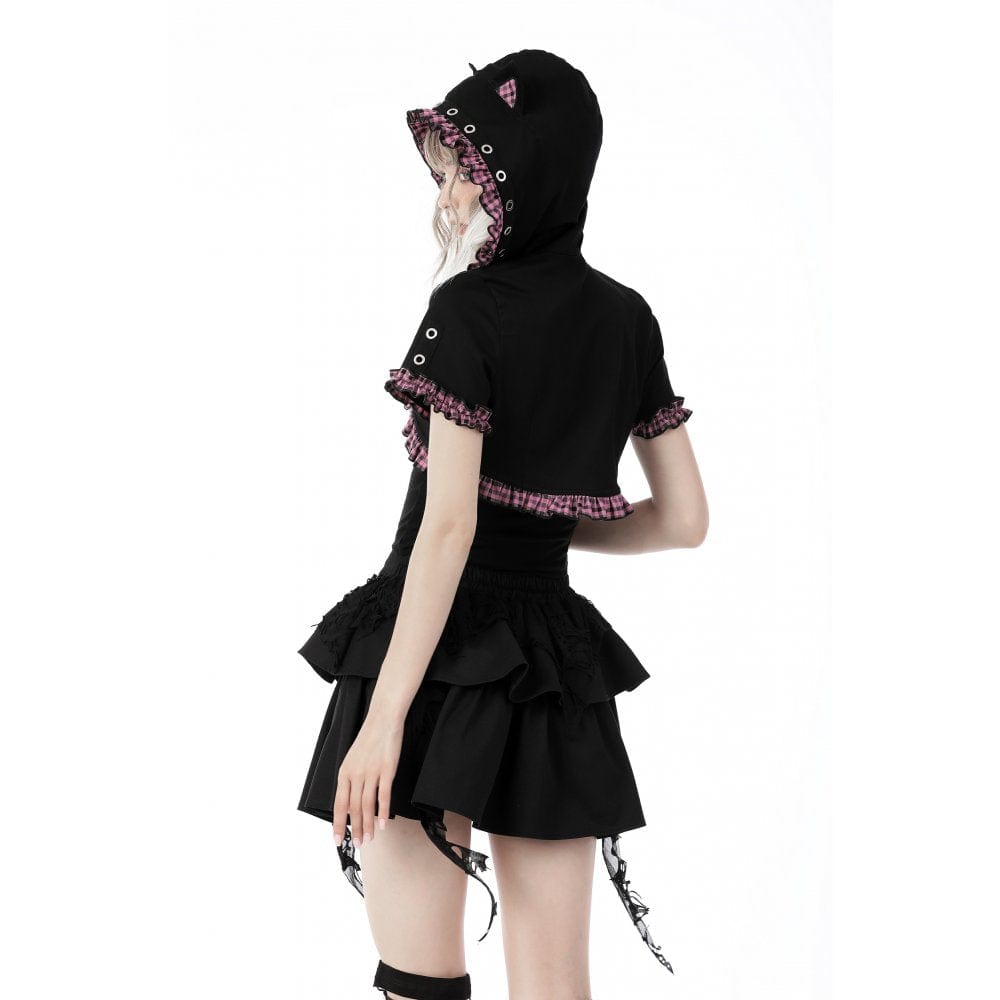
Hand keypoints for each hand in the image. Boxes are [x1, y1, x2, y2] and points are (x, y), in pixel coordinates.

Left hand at [332, 713, 403, 848]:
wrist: (383, 719)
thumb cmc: (369, 739)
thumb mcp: (353, 759)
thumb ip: (350, 780)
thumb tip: (350, 802)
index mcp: (344, 773)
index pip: (338, 804)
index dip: (338, 824)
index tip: (337, 840)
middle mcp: (355, 774)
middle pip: (353, 808)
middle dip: (355, 829)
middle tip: (358, 844)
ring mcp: (371, 772)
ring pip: (367, 805)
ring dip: (368, 824)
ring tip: (369, 838)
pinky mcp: (386, 769)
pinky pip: (383, 795)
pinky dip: (383, 811)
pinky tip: (383, 823)